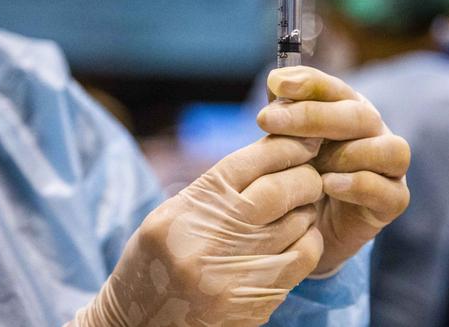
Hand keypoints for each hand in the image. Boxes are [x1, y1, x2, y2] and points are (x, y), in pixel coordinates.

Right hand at [72, 135, 327, 325]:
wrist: (138, 322)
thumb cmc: (154, 259)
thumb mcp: (171, 214)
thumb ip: (215, 189)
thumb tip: (269, 156)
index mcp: (186, 211)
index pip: (246, 165)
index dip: (281, 148)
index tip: (303, 140)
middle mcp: (209, 242)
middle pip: (278, 192)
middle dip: (304, 176)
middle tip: (311, 170)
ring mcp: (233, 277)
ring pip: (296, 225)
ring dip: (308, 206)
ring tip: (306, 199)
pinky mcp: (253, 302)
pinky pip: (301, 261)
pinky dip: (310, 239)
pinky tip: (303, 232)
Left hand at [257, 66, 409, 274]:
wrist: (308, 227)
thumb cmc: (298, 175)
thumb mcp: (285, 143)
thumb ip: (282, 113)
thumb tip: (274, 81)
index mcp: (348, 110)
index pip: (335, 88)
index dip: (309, 83)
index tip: (276, 83)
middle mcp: (374, 133)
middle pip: (359, 114)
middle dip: (312, 115)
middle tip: (266, 120)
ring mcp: (390, 167)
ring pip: (389, 149)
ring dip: (345, 153)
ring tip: (308, 164)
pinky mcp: (393, 201)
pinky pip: (388, 190)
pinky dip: (358, 184)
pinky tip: (326, 184)